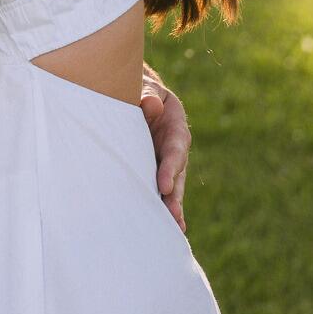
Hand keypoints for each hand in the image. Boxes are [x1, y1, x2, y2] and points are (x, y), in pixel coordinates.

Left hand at [141, 63, 190, 233]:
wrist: (135, 96)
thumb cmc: (138, 90)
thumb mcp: (144, 87)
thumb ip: (147, 94)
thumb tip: (150, 103)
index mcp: (175, 127)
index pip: (175, 149)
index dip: (171, 167)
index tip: (164, 185)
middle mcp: (174, 148)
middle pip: (177, 174)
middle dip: (174, 195)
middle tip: (171, 214)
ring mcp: (165, 162)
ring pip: (171, 187)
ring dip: (170, 206)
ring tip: (172, 227)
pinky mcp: (154, 171)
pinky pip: (159, 190)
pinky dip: (162, 207)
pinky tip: (163, 227)